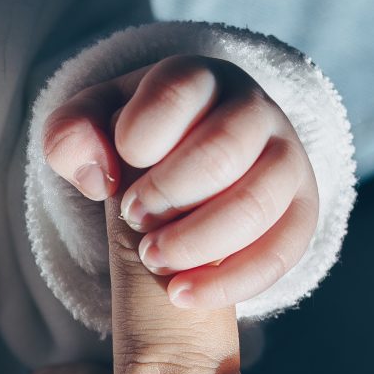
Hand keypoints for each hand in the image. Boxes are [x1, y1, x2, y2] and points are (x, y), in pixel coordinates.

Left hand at [41, 55, 318, 312]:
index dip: (138, 141)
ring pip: (258, 202)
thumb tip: (99, 177)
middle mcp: (254, 110)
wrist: (189, 161)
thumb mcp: (89, 126)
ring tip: (155, 260)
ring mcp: (287, 159)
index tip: (115, 178)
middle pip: (222, 150)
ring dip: (197, 241)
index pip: (179, 92)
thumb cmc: (134, 140)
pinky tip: (183, 295)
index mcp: (200, 77)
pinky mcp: (302, 211)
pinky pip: (283, 251)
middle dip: (168, 196)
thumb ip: (70, 137)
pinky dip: (231, 282)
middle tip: (135, 221)